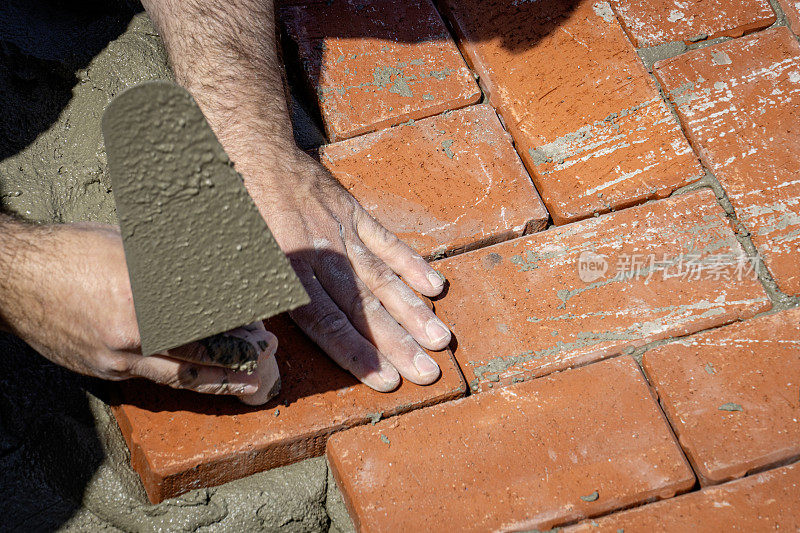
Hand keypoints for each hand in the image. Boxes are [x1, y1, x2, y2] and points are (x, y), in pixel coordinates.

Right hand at [0, 222, 279, 403]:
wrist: (12, 280)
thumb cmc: (74, 250)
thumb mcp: (133, 245)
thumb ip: (176, 263)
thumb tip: (220, 270)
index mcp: (146, 290)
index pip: (211, 309)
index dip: (243, 315)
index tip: (268, 313)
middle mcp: (136, 329)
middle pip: (204, 348)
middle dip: (242, 353)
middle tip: (270, 351)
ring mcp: (118, 356)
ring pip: (182, 375)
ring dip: (221, 381)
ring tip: (253, 383)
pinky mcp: (106, 371)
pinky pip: (155, 380)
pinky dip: (185, 379)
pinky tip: (205, 380)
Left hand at [243, 149, 450, 391]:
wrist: (253, 151)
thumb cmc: (237, 211)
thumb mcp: (231, 256)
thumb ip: (254, 298)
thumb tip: (260, 345)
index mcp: (286, 271)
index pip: (326, 322)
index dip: (357, 353)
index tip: (386, 380)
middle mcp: (320, 255)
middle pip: (363, 306)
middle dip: (397, 343)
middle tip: (428, 373)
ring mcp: (341, 232)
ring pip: (381, 277)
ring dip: (412, 310)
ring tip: (439, 339)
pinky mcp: (353, 213)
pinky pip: (386, 241)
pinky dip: (410, 264)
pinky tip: (434, 287)